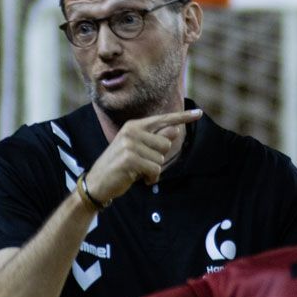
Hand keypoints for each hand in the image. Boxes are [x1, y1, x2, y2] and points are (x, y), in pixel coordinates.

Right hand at [86, 110, 202, 201]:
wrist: (97, 182)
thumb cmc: (120, 166)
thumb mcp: (138, 150)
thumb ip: (155, 139)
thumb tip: (176, 130)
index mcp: (134, 126)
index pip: (163, 119)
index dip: (182, 117)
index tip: (199, 114)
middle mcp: (131, 131)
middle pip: (166, 144)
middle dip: (158, 158)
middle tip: (141, 163)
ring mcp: (130, 144)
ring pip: (161, 159)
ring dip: (153, 170)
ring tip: (137, 171)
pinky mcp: (130, 159)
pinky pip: (155, 170)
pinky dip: (150, 178)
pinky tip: (137, 178)